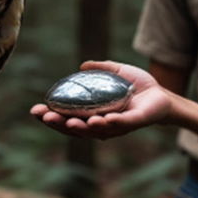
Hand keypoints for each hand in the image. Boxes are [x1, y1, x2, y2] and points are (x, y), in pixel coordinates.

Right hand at [30, 61, 173, 139]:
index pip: (67, 118)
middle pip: (76, 128)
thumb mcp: (116, 72)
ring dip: (81, 127)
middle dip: (59, 124)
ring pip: (95, 130)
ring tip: (69, 122)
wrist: (161, 95)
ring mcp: (117, 125)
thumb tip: (82, 67)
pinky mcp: (134, 122)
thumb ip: (100, 70)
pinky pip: (120, 124)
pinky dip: (109, 123)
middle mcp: (101, 124)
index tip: (35, 110)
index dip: (51, 116)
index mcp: (92, 114)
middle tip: (45, 117)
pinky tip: (97, 120)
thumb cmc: (136, 86)